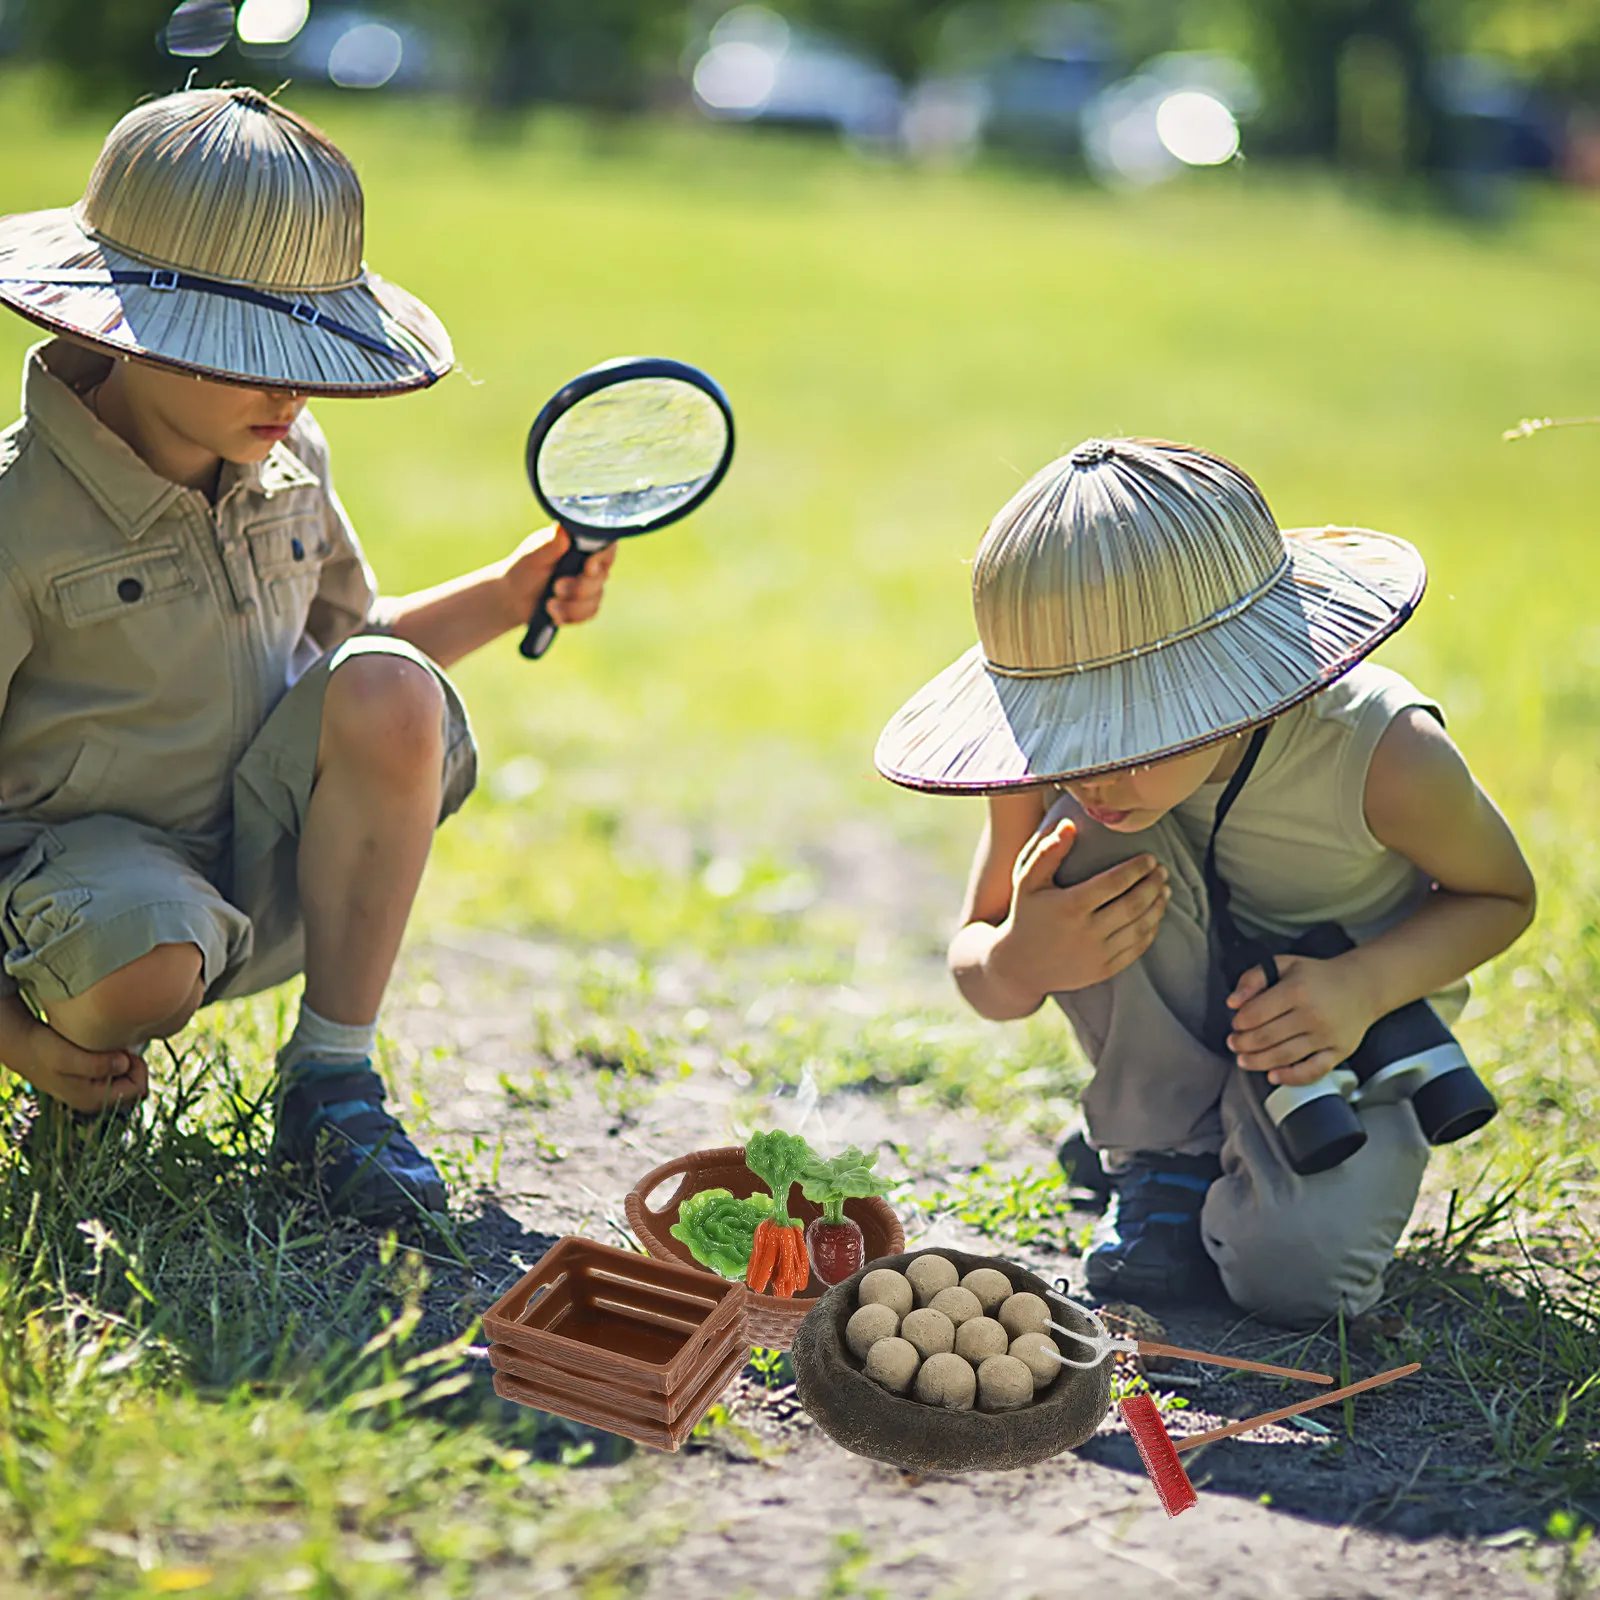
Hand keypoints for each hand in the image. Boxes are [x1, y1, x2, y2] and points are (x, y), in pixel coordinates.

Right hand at [9, 1020, 148, 1113]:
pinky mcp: (94, 1085)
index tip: (126, 1051)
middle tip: (123, 1050)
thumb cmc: (45, 1052)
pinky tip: (110, 1053)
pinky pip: (120, 1080)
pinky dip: (121, 1066)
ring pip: (130, 1086)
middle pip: (137, 1092)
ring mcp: (95, 1095)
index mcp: (94, 1100)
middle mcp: (97, 1102)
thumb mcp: (67, 1056)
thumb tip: (124, 1064)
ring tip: (116, 1050)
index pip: (137, 1091)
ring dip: (129, 1068)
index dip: (139, 1069)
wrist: (27, 1050)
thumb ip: (96, 1064)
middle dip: (137, 1070)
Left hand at [502, 525, 617, 629]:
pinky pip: (590, 612)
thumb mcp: (532, 556)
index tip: (587, 568)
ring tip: (549, 604)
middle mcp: (588, 561)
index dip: (601, 557)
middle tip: (556, 587)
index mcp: (578, 543)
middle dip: (579, 587)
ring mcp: (590, 583)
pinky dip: (571, 615)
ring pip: (596, 597)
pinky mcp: (586, 603)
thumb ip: (549, 545)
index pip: (605, 546)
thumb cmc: (522, 570)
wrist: (513, 599)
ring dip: (572, 605)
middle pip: (602, 575)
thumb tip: (562, 530)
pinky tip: (554, 614)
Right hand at [988, 818, 1170, 995]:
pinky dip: (1150, 931)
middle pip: (1133, 905)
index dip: (1137, 869)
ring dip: (1157, 907)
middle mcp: (1087, 931)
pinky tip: (1155, 916)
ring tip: (1165, 890)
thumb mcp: (1027, 882)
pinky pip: (1136, 949)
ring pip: (1140, 928)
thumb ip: (1048, 852)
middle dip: (1153, 885)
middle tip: (1162, 871)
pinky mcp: (1104, 970)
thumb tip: (1070, 825)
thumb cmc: (1026, 915)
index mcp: (1071, 906)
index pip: (1115, 883)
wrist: (1019, 966)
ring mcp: (1097, 954)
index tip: (1150, 859)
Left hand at [1226, 953, 1380, 1085]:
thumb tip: (1232, 1002)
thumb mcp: (1284, 964)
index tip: (1235, 1024)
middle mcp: (1312, 1014)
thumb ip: (1254, 978)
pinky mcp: (1339, 1052)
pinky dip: (1291, 1077)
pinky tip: (1273, 1076)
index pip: (1256, 1013)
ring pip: (1284, 1056)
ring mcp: (1327, 1036)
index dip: (1239, 1022)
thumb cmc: (1318, 977)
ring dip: (1258, 1062)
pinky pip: (1312, 1071)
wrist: (1362, 987)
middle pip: (1267, 1037)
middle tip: (1234, 1043)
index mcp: (1296, 990)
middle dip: (1243, 1044)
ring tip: (1244, 1060)